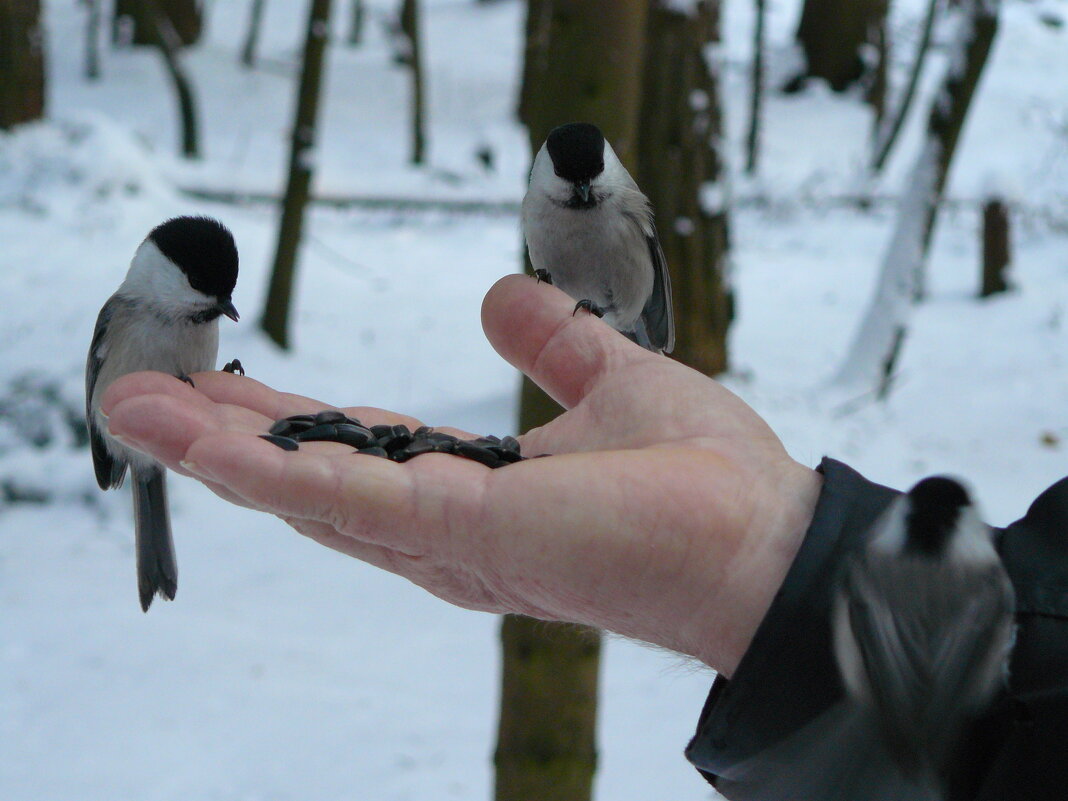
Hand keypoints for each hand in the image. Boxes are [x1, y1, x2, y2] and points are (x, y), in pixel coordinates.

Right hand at [103, 274, 820, 673]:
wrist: (761, 536)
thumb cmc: (700, 477)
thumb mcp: (609, 383)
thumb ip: (550, 346)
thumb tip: (499, 299)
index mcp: (475, 492)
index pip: (362, 451)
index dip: (291, 423)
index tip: (229, 391)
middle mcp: (447, 528)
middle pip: (314, 478)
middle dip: (227, 442)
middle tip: (144, 400)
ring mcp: (450, 539)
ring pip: (309, 494)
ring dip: (221, 455)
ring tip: (139, 412)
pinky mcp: (465, 537)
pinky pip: (348, 501)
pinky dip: (272, 473)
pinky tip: (210, 444)